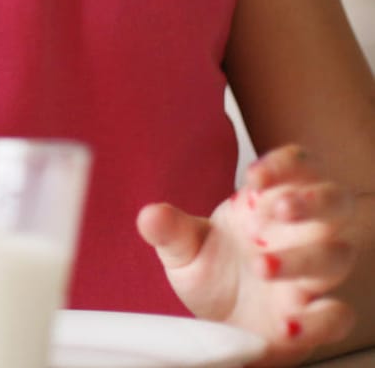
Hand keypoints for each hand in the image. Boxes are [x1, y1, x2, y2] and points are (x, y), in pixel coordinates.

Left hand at [138, 145, 356, 364]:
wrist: (217, 322)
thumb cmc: (212, 272)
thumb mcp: (184, 248)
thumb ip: (171, 231)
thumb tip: (150, 215)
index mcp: (271, 204)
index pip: (298, 167)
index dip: (285, 164)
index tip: (253, 175)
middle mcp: (301, 233)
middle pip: (336, 203)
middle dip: (313, 200)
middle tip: (278, 207)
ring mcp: (313, 274)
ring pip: (337, 255)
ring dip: (304, 257)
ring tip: (261, 265)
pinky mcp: (315, 316)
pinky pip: (337, 315)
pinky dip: (320, 319)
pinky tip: (289, 323)